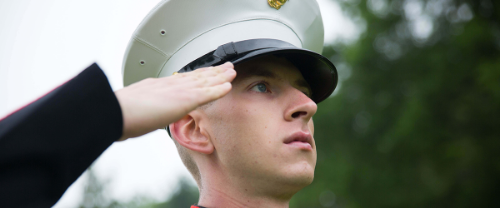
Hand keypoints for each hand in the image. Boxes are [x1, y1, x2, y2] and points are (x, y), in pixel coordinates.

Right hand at [115, 62, 235, 139]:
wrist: (116, 112)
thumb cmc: (121, 114)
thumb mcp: (136, 108)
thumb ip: (144, 109)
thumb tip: (144, 117)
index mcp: (159, 86)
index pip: (183, 78)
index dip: (197, 74)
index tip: (206, 72)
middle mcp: (171, 84)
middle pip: (197, 75)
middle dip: (213, 71)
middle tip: (226, 67)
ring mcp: (178, 90)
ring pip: (205, 80)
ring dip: (220, 76)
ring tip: (232, 72)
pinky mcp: (184, 99)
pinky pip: (206, 93)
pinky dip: (218, 89)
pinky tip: (228, 86)